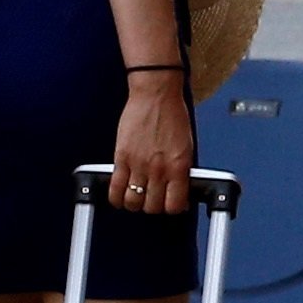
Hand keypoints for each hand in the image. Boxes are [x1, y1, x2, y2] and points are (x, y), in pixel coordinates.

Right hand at [106, 75, 194, 214]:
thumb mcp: (187, 145)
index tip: (172, 204)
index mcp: (179, 166)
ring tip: (137, 197)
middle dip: (154, 207)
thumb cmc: (173, 115)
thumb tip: (179, 188)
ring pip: (133, 202)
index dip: (173, 208)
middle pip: (152, 207)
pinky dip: (116, 197)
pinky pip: (115, 188)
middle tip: (154, 198)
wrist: (156, 94)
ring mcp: (138, 165)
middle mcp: (159, 169)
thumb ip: (181, 170)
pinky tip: (120, 196)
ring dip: (135, 204)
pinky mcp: (121, 158)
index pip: (175, 204)